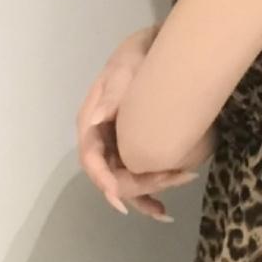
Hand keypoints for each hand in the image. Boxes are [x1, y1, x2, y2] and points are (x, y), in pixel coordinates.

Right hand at [76, 30, 196, 220]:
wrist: (153, 47)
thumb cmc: (135, 58)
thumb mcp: (124, 72)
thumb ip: (112, 96)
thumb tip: (95, 121)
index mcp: (90, 123)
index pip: (91, 159)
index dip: (104, 180)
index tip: (120, 197)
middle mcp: (100, 139)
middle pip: (110, 175)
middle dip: (137, 187)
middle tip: (171, 182)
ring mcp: (115, 144)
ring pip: (123, 180)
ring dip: (143, 197)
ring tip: (164, 214)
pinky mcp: (131, 146)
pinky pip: (136, 173)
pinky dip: (148, 191)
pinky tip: (163, 209)